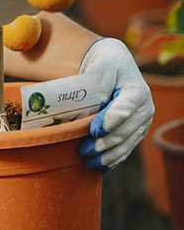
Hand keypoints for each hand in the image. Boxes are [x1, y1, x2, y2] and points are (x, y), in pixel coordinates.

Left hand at [78, 37, 153, 171]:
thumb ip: (99, 85)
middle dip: (104, 143)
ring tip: (88, 160)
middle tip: (84, 150)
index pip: (125, 109)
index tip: (94, 131)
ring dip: (108, 154)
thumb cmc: (106, 65)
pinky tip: (100, 165)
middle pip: (125, 131)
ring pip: (127, 143)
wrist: (116, 64)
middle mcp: (145, 109)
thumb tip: (95, 107)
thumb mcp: (101, 68)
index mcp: (137, 91)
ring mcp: (142, 122)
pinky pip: (127, 147)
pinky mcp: (137, 130)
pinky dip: (114, 157)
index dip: (110, 122)